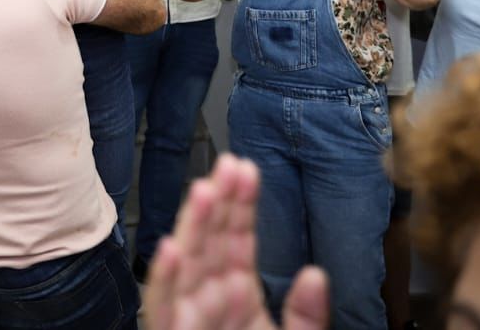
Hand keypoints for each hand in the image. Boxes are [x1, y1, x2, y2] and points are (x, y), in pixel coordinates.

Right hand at [144, 154, 328, 329]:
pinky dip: (165, 278)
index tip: (247, 170)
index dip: (241, 204)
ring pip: (185, 264)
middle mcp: (211, 299)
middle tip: (229, 164)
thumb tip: (316, 275)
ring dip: (193, 227)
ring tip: (205, 192)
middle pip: (210, 241)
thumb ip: (306, 314)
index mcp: (238, 296)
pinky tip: (173, 248)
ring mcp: (189, 315)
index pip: (237, 239)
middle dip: (218, 202)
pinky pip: (163, 305)